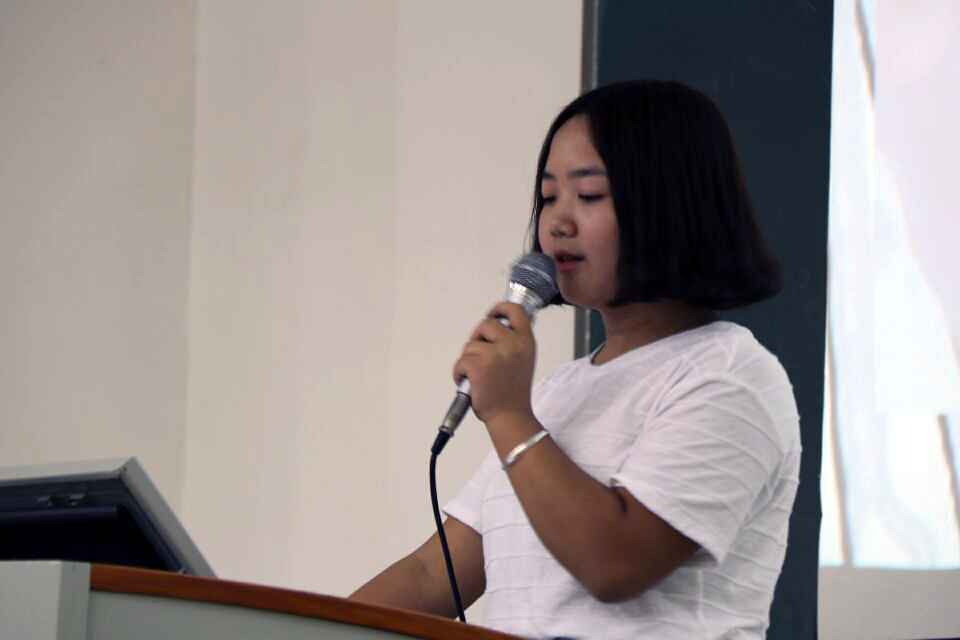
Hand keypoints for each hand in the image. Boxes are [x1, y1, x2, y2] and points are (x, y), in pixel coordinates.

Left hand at [453, 302, 535, 424]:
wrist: (510, 417)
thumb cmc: (513, 394)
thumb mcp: (524, 361)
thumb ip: (514, 342)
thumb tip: (498, 325)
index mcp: (526, 342)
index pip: (515, 311)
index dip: (500, 308)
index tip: (492, 313)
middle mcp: (513, 345)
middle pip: (485, 324)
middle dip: (477, 339)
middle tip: (479, 357)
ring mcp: (495, 355)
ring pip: (470, 346)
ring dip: (468, 360)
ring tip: (478, 377)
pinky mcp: (478, 366)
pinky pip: (460, 361)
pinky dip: (459, 373)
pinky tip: (469, 383)